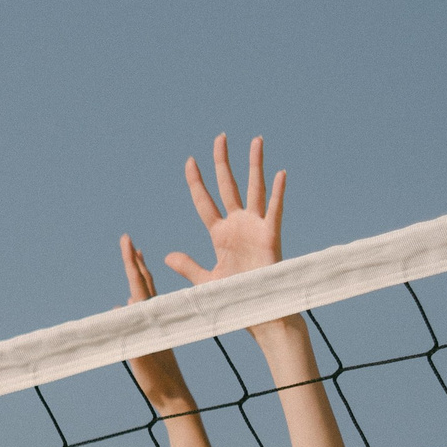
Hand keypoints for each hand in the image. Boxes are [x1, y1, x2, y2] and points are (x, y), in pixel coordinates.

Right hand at [117, 235, 193, 413]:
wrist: (175, 397)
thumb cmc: (159, 381)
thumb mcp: (143, 357)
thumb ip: (133, 336)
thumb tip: (120, 308)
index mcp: (151, 317)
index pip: (138, 282)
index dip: (131, 261)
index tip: (127, 240)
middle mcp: (155, 316)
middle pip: (143, 281)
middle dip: (135, 260)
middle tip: (128, 241)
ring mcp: (155, 324)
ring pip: (146, 292)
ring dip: (140, 275)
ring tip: (136, 260)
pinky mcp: (154, 333)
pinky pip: (144, 308)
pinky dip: (138, 296)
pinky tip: (133, 296)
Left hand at [165, 133, 286, 287]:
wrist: (257, 309)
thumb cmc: (234, 295)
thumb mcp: (205, 280)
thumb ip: (188, 266)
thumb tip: (166, 257)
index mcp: (219, 233)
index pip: (204, 201)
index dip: (196, 182)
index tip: (189, 160)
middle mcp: (237, 224)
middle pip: (228, 186)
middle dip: (222, 162)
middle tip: (220, 137)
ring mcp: (255, 228)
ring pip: (254, 189)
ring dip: (255, 165)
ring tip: (256, 140)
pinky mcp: (271, 236)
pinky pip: (275, 210)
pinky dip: (279, 193)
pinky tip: (280, 173)